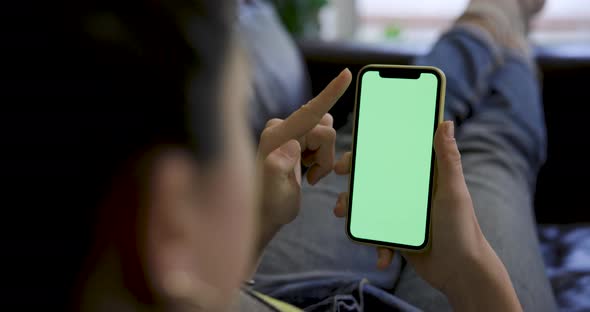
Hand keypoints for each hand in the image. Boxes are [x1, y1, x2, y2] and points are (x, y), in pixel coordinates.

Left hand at [258, 68, 351, 226]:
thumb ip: (276, 169)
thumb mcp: (273, 193)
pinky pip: (322, 139)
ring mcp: (288, 131)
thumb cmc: (269, 205)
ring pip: (326, 133)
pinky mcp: (294, 137)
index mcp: (277, 136)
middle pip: (324, 128)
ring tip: (306, 174)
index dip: (330, 93)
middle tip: (310, 176)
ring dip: (323, 156)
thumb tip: (291, 146)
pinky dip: (321, 158)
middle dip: (325, 154)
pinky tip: (304, 171)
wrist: (264, 213)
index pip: (309, 112)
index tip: (347, 74)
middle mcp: (281, 128)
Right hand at [334, 121, 492, 290]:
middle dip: (352, 187)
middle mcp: (408, 194)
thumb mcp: (454, 191)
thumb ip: (448, 159)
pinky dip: (376, 247)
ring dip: (353, 213)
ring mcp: (400, 216)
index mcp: (420, 178)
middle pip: (372, 183)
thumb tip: (447, 123)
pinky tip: (383, 259)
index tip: (349, 160)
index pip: (390, 159)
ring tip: (343, 217)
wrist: (462, 272)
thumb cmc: (463, 228)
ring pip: (368, 209)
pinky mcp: (398, 238)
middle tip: (340, 190)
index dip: (367, 156)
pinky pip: (377, 237)